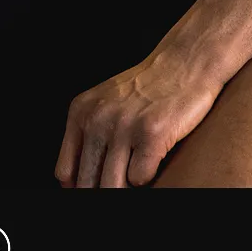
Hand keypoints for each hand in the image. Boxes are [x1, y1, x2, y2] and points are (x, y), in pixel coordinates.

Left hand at [55, 50, 220, 188]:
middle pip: (88, 184)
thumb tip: (73, 185)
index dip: (81, 187)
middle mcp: (98, 119)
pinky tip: (155, 155)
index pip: (65, 173)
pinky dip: (148, 175)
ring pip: (112, 187)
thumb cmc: (148, 88)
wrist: (186, 60)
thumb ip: (87, 138)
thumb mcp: (105, 104)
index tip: (96, 184)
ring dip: (126, 185)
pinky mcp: (152, 134)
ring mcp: (124, 126)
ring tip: (137, 168)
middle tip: (120, 180)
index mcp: (81, 113)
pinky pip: (140, 179)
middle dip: (105, 189)